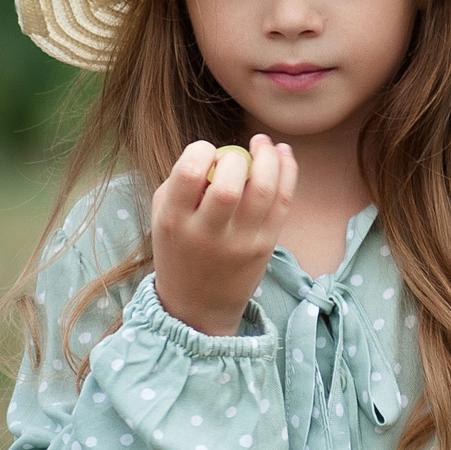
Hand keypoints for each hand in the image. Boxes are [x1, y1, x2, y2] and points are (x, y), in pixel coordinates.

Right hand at [150, 134, 295, 335]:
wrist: (197, 306)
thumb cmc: (179, 249)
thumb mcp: (163, 217)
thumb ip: (181, 182)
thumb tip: (219, 152)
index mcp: (174, 221)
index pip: (190, 173)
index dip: (201, 150)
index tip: (206, 152)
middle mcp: (208, 234)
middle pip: (229, 183)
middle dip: (235, 157)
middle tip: (235, 157)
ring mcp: (240, 242)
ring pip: (264, 189)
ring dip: (269, 157)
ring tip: (265, 143)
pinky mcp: (265, 246)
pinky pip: (283, 202)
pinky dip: (287, 172)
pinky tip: (283, 154)